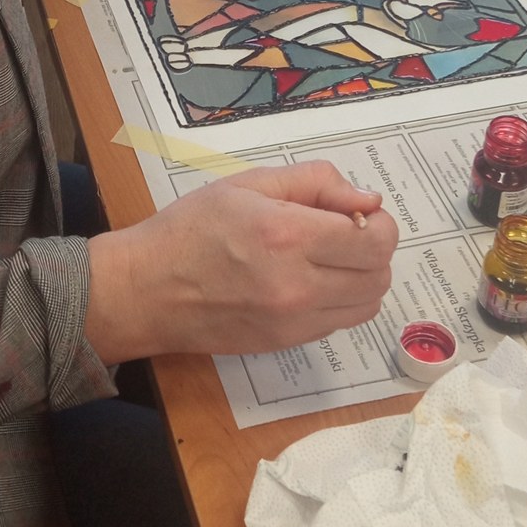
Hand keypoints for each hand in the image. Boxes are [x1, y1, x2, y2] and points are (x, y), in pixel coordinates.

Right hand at [85, 162, 397, 362]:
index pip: (374, 240)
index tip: (358, 212)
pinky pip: (339, 323)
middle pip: (379, 275)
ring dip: (362, 278)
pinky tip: (310, 281)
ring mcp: (294, 322)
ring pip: (367, 305)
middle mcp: (299, 285)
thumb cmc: (192, 228)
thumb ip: (314, 182)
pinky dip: (340, 301)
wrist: (147, 290)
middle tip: (345, 232)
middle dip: (374, 249)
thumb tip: (367, 199)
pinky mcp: (286, 343)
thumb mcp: (248, 184)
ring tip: (330, 259)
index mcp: (288, 236)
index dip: (378, 223)